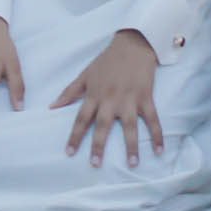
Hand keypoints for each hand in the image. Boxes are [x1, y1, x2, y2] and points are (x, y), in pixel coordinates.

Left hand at [55, 29, 164, 166]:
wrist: (131, 45)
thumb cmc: (106, 61)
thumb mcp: (85, 75)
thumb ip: (69, 92)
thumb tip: (51, 107)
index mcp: (94, 95)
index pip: (81, 119)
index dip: (74, 136)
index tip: (69, 153)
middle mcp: (110, 99)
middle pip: (102, 125)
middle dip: (98, 145)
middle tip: (95, 164)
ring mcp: (129, 99)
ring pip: (129, 127)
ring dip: (131, 146)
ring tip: (132, 164)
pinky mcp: (146, 97)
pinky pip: (152, 120)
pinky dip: (157, 135)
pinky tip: (159, 151)